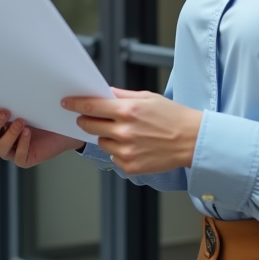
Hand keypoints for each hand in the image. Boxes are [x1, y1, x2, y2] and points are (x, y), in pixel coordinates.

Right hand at [0, 102, 83, 167]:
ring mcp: (10, 149)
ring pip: (0, 147)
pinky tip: (28, 133)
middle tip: (5, 111)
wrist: (62, 127)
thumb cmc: (39, 111)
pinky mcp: (24, 159)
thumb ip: (9, 94)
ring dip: (9, 135)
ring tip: (21, 122)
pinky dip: (22, 145)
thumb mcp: (22, 100)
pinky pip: (18, 156)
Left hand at [62, 88, 202, 174]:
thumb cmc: (172, 116)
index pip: (91, 106)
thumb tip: (103, 92)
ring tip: (126, 132)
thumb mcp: (148, 97)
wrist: (192, 141)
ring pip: (101, 142)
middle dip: (87, 120)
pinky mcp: (130, 166)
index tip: (66, 103)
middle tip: (92, 118)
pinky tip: (135, 145)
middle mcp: (125, 132)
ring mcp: (126, 151)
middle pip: (89, 125)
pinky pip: (113, 156)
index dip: (75, 104)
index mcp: (128, 111)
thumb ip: (122, 96)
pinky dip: (118, 150)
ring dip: (106, 136)